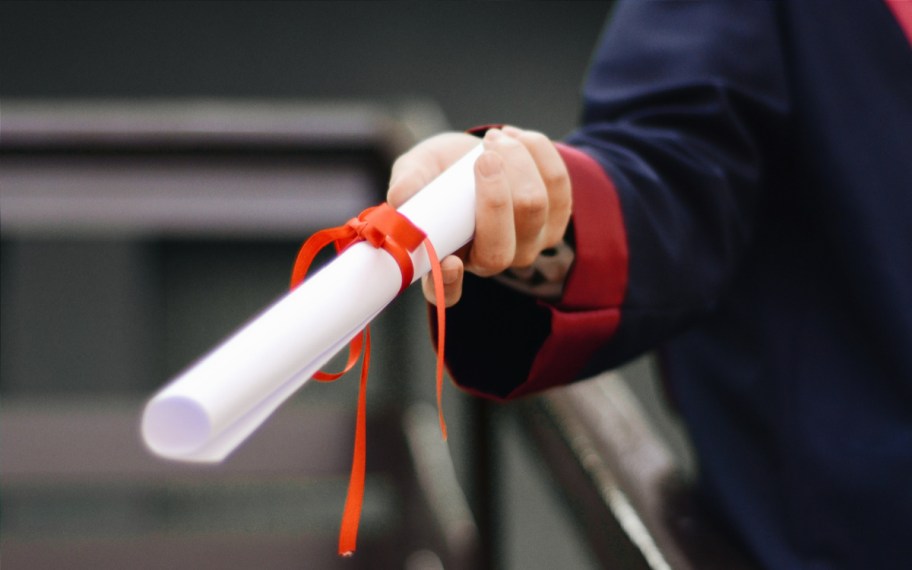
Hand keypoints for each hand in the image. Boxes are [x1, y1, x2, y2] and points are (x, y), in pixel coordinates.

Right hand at [387, 126, 571, 306]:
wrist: (478, 152)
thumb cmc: (441, 170)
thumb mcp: (417, 170)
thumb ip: (408, 182)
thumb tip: (400, 197)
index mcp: (448, 261)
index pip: (447, 292)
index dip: (450, 283)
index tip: (449, 262)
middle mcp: (490, 261)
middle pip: (500, 247)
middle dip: (495, 195)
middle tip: (483, 156)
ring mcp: (529, 244)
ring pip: (534, 207)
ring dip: (516, 161)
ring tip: (493, 139)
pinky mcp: (557, 218)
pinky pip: (558, 183)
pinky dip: (537, 152)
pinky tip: (515, 138)